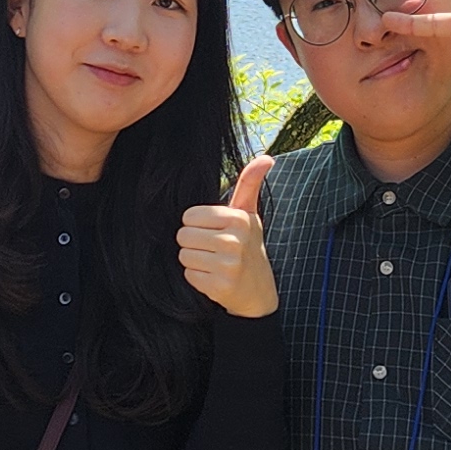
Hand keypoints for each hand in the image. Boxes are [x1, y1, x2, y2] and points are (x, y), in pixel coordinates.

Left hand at [176, 154, 277, 317]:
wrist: (259, 291)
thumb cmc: (249, 246)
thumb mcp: (249, 215)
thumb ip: (249, 184)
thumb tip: (266, 158)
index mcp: (239, 219)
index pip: (189, 216)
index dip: (197, 225)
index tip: (216, 233)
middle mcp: (235, 241)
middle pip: (183, 236)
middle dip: (194, 243)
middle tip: (214, 250)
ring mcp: (228, 265)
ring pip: (184, 255)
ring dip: (195, 261)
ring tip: (214, 263)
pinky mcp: (220, 287)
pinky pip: (189, 275)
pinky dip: (198, 278)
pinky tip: (215, 278)